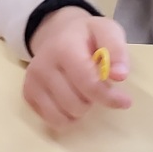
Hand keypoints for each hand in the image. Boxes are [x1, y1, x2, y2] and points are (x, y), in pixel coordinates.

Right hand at [23, 8, 131, 127]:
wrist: (56, 32)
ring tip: (82, 92)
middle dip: (93, 101)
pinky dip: (65, 117)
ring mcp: (32, 81)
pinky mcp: (28, 94)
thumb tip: (120, 76)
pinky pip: (51, 120)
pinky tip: (70, 101)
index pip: (86, 82)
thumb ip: (116, 51)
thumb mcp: (107, 31)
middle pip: (76, 104)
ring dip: (80, 110)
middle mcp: (43, 65)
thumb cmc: (87, 35)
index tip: (125, 101)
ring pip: (63, 116)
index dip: (107, 96)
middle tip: (96, 87)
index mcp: (64, 47)